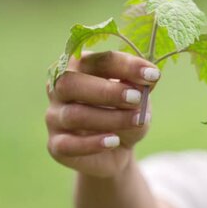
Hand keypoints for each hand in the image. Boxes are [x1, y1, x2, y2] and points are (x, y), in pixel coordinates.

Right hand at [45, 51, 160, 177]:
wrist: (119, 147)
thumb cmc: (126, 111)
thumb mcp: (138, 96)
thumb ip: (140, 85)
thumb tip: (149, 76)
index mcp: (79, 66)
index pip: (97, 60)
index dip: (125, 66)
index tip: (152, 75)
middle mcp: (59, 88)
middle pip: (70, 83)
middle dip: (107, 90)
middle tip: (137, 98)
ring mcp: (54, 116)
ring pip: (74, 114)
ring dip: (110, 117)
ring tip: (137, 121)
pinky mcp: (55, 145)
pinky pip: (67, 144)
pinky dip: (92, 143)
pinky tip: (114, 141)